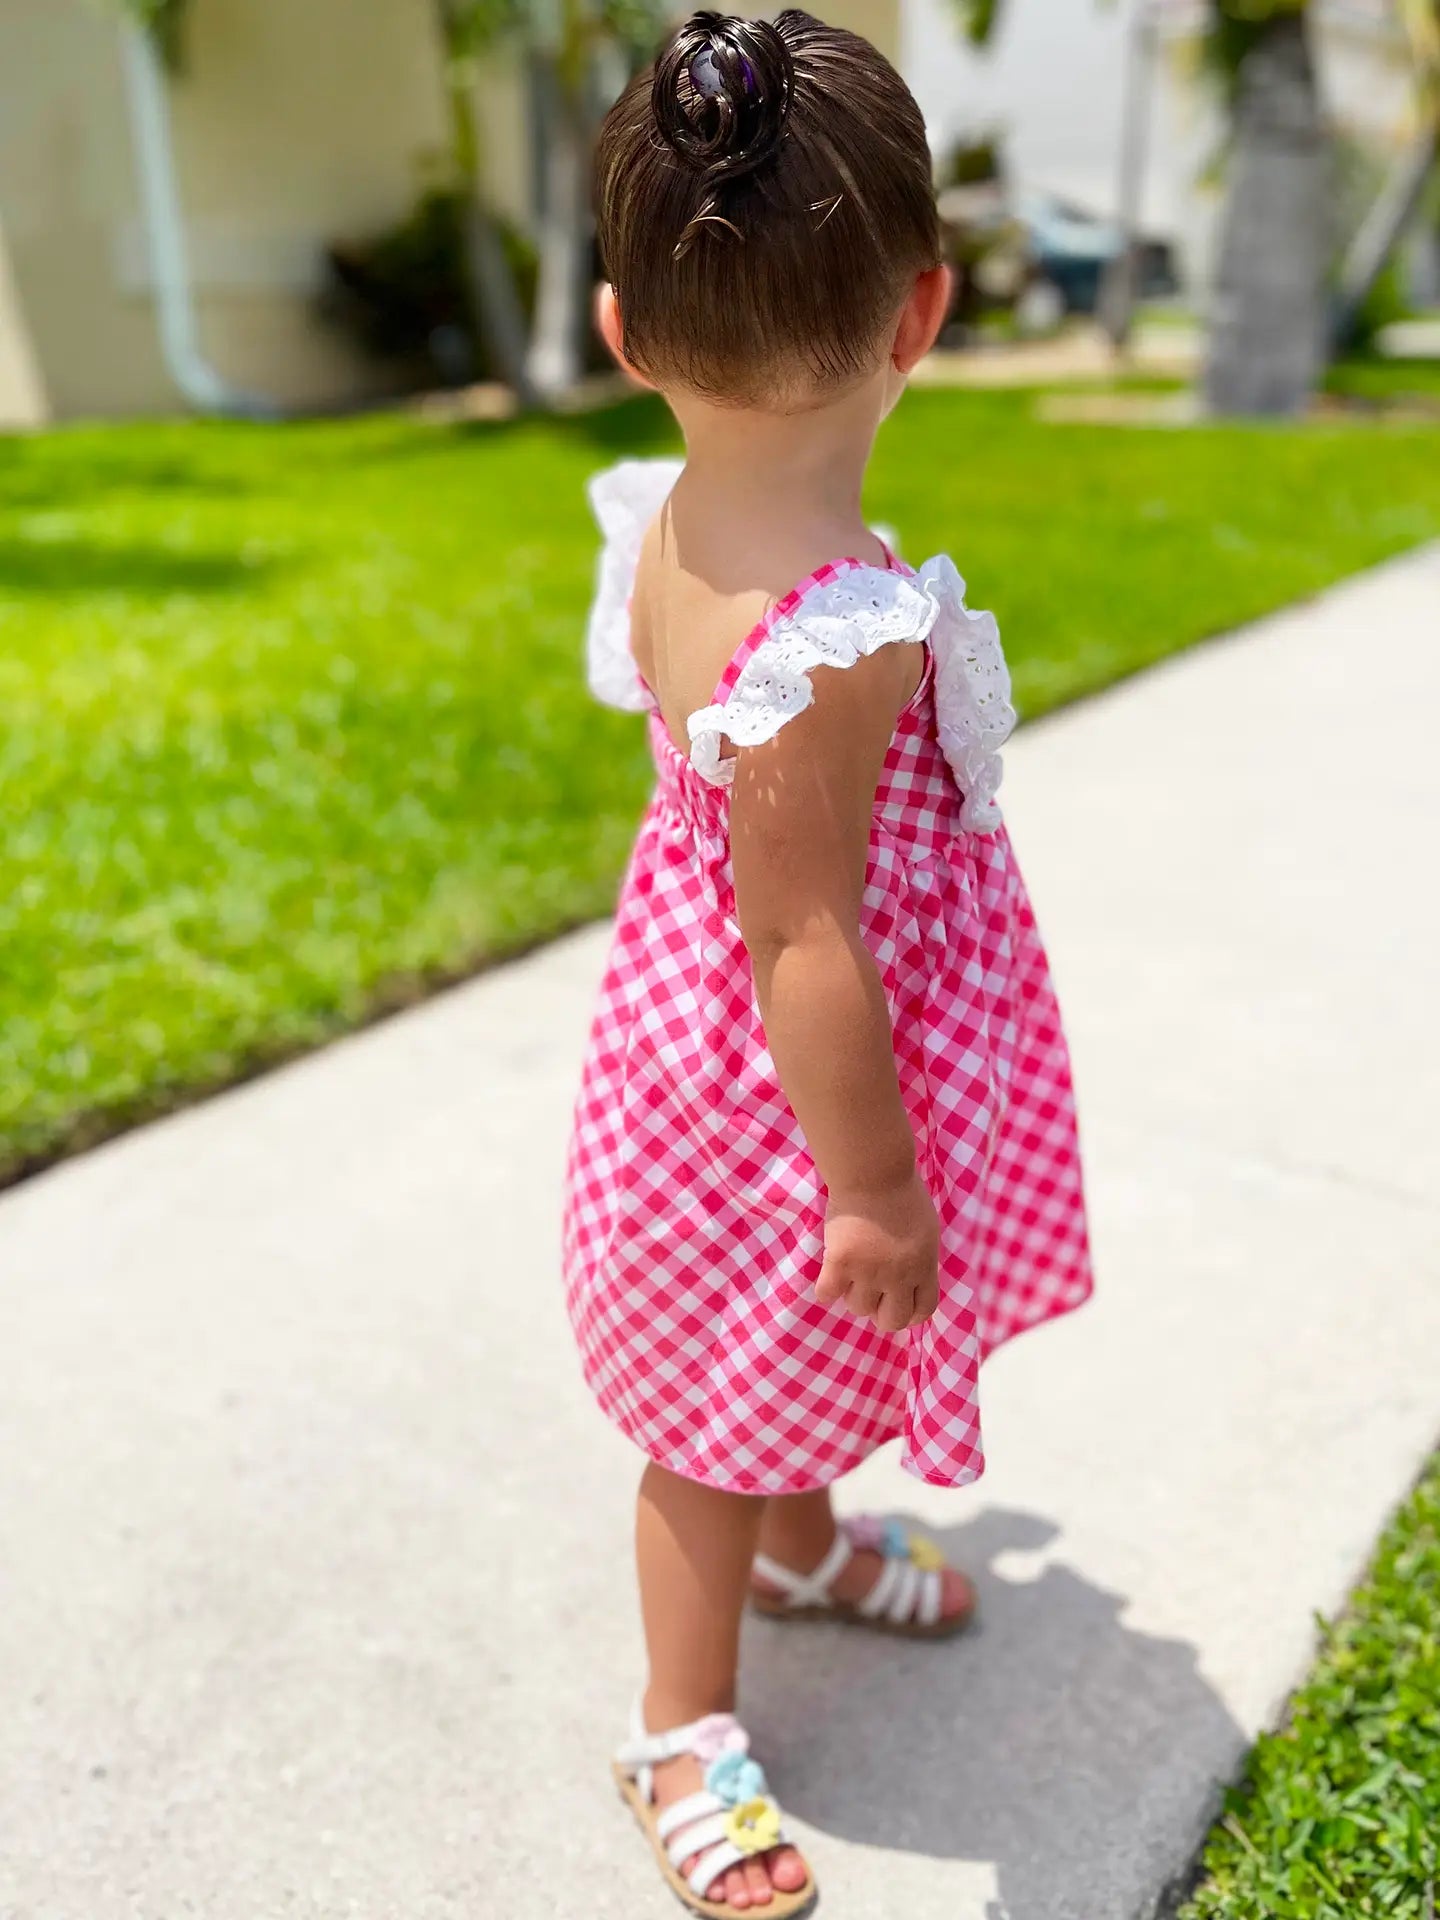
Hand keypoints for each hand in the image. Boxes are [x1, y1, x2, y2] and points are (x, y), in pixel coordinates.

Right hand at [815, 1173, 939, 1332]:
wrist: (873, 1171)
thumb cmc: (901, 1192)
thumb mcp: (925, 1230)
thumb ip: (919, 1259)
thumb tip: (911, 1280)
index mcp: (924, 1266)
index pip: (922, 1311)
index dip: (908, 1313)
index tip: (896, 1303)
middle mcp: (899, 1276)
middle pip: (890, 1321)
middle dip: (880, 1312)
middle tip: (870, 1293)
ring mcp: (868, 1272)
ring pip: (857, 1307)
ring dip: (852, 1293)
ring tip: (851, 1270)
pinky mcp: (840, 1263)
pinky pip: (827, 1293)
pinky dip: (826, 1287)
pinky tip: (830, 1272)